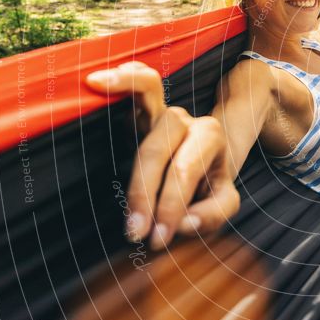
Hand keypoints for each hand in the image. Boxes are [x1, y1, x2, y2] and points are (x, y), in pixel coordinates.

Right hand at [85, 62, 240, 250]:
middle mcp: (186, 120)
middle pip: (158, 146)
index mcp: (209, 139)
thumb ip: (212, 215)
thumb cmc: (210, 186)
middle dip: (143, 191)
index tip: (157, 240)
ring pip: (147, 104)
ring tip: (109, 161)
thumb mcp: (222, 205)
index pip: (185, 170)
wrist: (209, 163)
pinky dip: (125, 78)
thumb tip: (183, 223)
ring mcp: (162, 110)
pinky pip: (140, 85)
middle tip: (134, 234)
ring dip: (123, 127)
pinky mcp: (141, 110)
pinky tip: (96, 81)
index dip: (169, 205)